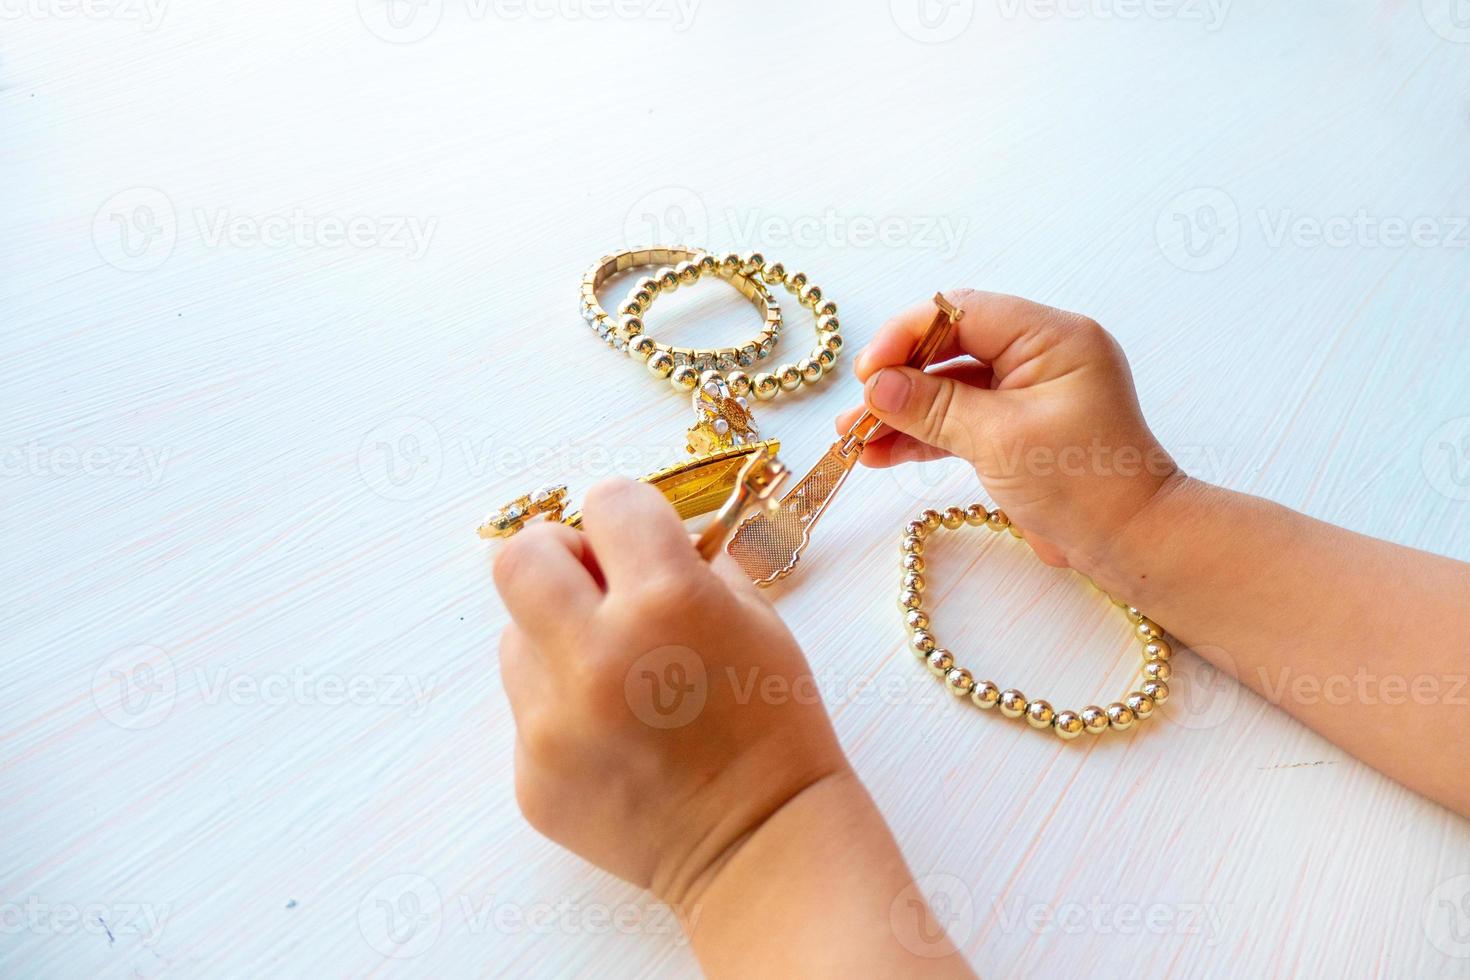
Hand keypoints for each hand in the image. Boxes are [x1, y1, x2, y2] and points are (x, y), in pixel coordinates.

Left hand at [492, 478, 849, 908]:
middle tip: (593, 588)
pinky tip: (613, 738)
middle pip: (521, 557)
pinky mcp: (532, 777)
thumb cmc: (774, 727)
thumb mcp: (758, 620)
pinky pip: (525, 710)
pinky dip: (560, 709)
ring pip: (515, 638)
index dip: (627, 516)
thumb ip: (691, 565)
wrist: (761, 844)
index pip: (607, 501)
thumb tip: (637, 539)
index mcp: (667, 601)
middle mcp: (597, 655)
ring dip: (555, 639)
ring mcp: (554, 723)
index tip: (639, 542)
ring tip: (614, 679)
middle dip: (558, 557)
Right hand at [837, 289, 1179, 571]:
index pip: (963, 311)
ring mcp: (1028, 392)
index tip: (868, 371)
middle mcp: (1041, 354)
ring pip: (948, 387)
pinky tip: (881, 454)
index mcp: (1053, 337)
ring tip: (854, 439)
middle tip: (857, 409)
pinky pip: (960, 419)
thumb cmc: (1085, 486)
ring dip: (902, 411)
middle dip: (898, 378)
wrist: (1131, 544)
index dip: (907, 335)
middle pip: (950, 347)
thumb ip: (934, 407)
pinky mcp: (1017, 428)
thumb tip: (875, 385)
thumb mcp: (1000, 440)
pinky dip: (923, 435)